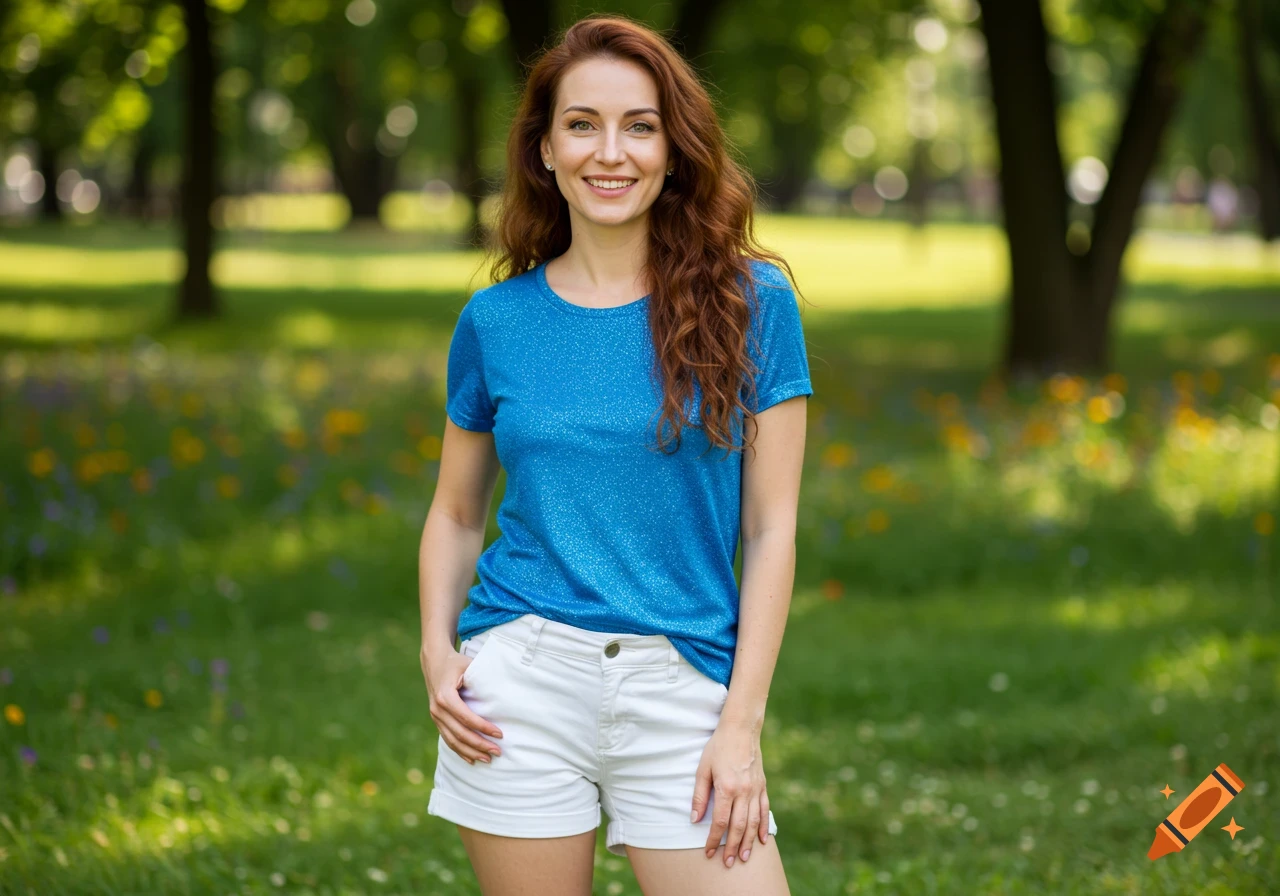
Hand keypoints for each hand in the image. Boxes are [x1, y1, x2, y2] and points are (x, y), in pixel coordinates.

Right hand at [421, 643, 502, 764]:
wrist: (434, 661)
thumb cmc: (456, 663)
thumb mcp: (468, 665)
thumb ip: (481, 678)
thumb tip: (503, 693)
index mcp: (445, 696)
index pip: (466, 717)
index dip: (483, 727)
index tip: (500, 734)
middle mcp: (438, 709)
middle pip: (460, 733)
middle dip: (480, 744)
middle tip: (497, 752)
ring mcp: (435, 716)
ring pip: (453, 740)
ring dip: (471, 752)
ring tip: (488, 759)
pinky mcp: (437, 720)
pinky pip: (448, 739)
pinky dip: (460, 751)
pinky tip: (472, 759)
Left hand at [690, 722, 769, 867]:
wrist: (741, 729)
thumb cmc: (718, 747)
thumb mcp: (703, 769)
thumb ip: (699, 796)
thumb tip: (694, 819)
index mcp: (727, 787)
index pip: (720, 821)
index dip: (713, 839)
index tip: (708, 851)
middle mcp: (744, 791)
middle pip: (739, 826)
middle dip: (732, 847)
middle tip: (728, 863)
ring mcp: (756, 789)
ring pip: (753, 822)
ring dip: (748, 842)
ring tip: (744, 857)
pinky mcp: (762, 785)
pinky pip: (765, 810)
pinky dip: (763, 826)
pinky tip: (761, 839)